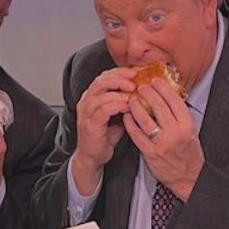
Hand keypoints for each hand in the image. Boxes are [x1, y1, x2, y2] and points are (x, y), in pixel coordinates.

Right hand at [71, 68, 135, 194]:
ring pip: (102, 93)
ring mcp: (86, 113)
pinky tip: (128, 107)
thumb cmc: (105, 135)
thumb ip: (124, 102)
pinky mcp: (90, 124)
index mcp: (92, 96)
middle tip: (135, 81)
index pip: (104, 76)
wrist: (93, 156)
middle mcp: (86, 101)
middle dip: (120, 78)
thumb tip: (142, 91)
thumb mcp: (116, 114)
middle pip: (101, 80)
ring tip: (134, 94)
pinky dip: (117, 105)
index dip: (120, 72)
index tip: (136, 73)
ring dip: (120, 92)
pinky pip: (104, 109)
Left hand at [123, 77, 204, 201]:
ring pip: (145, 119)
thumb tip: (167, 96)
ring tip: (132, 98)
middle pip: (159, 107)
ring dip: (136, 106)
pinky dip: (130, 123)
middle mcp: (175, 134)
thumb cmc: (189, 154)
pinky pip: (137, 134)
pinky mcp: (150, 153)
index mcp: (187, 126)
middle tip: (141, 86)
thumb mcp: (191, 132)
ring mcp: (161, 144)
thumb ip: (180, 116)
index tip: (156, 81)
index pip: (174, 101)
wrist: (188, 178)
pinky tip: (127, 115)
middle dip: (148, 93)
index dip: (163, 88)